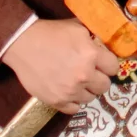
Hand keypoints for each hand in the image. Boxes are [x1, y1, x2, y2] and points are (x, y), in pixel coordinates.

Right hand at [5, 17, 120, 113]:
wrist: (22, 44)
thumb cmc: (50, 33)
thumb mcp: (77, 28)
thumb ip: (94, 38)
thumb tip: (105, 44)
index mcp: (91, 55)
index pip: (113, 67)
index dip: (108, 64)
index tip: (102, 63)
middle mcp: (84, 75)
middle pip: (105, 86)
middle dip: (99, 78)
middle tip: (89, 73)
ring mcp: (70, 90)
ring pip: (91, 98)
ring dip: (86, 90)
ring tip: (76, 82)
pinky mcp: (57, 101)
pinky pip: (75, 108)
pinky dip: (73, 101)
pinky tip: (68, 92)